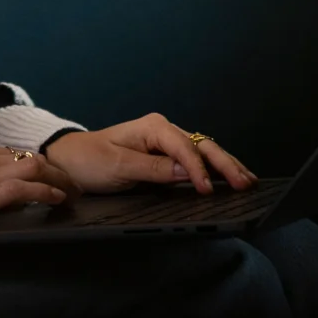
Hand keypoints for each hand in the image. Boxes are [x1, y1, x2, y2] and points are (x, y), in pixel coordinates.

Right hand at [0, 143, 77, 262]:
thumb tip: (19, 199)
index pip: (20, 155)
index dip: (46, 169)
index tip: (62, 184)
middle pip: (32, 159)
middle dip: (60, 174)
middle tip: (77, 192)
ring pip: (32, 169)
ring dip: (59, 183)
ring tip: (74, 198)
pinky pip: (20, 189)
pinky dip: (44, 193)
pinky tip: (56, 201)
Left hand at [44, 113, 257, 196]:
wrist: (69, 160)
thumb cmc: (89, 161)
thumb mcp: (118, 167)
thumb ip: (154, 169)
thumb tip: (187, 171)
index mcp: (153, 128)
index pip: (185, 148)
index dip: (198, 169)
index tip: (208, 190)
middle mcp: (163, 130)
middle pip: (203, 146)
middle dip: (225, 164)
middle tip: (246, 183)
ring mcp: (166, 141)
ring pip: (204, 151)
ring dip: (225, 165)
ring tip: (248, 180)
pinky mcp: (165, 154)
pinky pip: (195, 159)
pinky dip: (214, 168)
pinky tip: (229, 177)